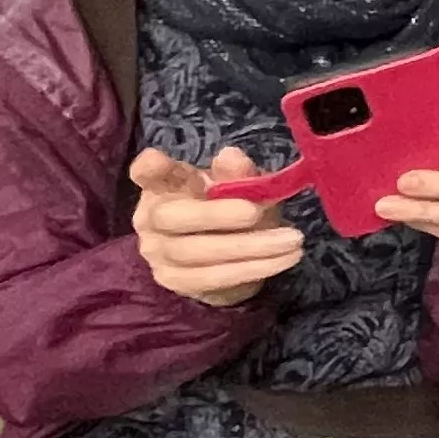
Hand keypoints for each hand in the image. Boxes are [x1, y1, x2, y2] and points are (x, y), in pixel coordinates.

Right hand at [128, 145, 305, 304]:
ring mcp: (158, 252)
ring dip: (250, 246)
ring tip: (291, 240)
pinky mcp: (175, 280)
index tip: (157, 160)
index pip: (147, 172)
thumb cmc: (231, 209)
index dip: (149, 167)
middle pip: (172, 217)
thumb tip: (232, 157)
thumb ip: (237, 173)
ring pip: (197, 251)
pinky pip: (214, 277)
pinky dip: (253, 268)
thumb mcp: (241, 187)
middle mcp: (151, 218)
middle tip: (256, 212)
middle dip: (217, 214)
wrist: (228, 258)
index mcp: (164, 185)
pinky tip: (284, 259)